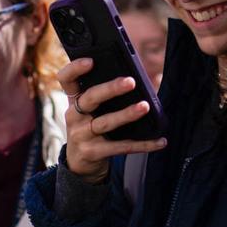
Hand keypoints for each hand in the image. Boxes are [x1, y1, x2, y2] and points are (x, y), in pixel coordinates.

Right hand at [59, 58, 165, 182]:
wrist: (80, 165)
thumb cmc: (90, 129)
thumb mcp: (88, 112)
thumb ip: (101, 96)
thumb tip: (135, 80)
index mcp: (73, 101)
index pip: (66, 79)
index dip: (75, 68)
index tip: (91, 60)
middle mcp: (74, 116)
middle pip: (90, 98)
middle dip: (110, 89)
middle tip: (131, 82)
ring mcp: (81, 135)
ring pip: (105, 122)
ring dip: (126, 114)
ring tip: (145, 106)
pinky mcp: (93, 152)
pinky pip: (121, 147)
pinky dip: (143, 144)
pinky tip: (160, 141)